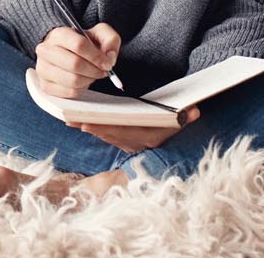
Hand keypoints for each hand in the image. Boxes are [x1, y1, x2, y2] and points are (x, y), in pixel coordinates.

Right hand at [36, 22, 121, 98]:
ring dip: (88, 80)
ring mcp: (43, 69)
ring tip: (91, 75)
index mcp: (58, 34)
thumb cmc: (83, 44)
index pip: (78, 45)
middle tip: (101, 71)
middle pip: (74, 64)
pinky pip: (69, 92)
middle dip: (94, 70)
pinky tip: (83, 81)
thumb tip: (109, 58)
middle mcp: (45, 50)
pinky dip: (81, 89)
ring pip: (72, 80)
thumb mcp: (99, 34)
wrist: (66, 52)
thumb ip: (110, 39)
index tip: (106, 63)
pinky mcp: (45, 85)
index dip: (96, 56)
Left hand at [68, 105, 201, 153]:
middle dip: (89, 126)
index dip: (105, 129)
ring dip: (87, 127)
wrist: (169, 154)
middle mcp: (132, 142)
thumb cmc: (173, 133)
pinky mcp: (121, 142)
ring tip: (69, 120)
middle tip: (71, 120)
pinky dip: (91, 129)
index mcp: (144, 137)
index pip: (122, 132)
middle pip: (108, 133)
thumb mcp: (180, 126)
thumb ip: (186, 118)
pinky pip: (103, 135)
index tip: (88, 124)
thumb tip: (194, 110)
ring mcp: (126, 143)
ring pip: (103, 135)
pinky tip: (76, 123)